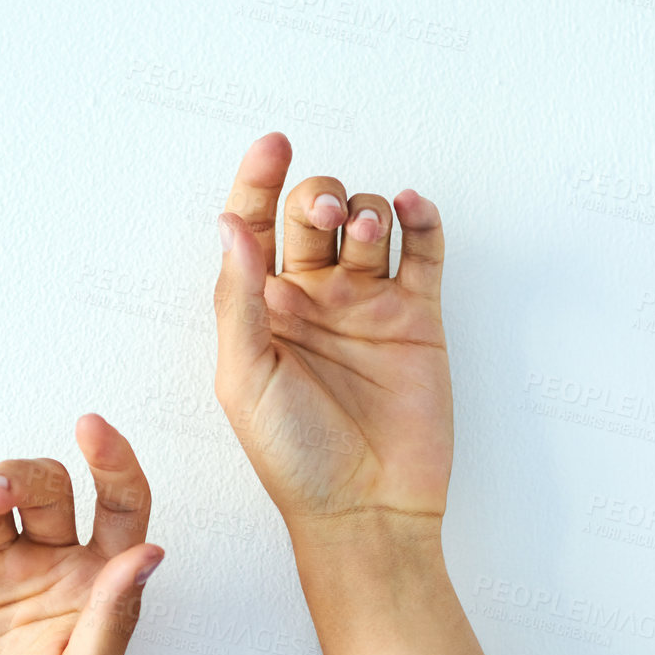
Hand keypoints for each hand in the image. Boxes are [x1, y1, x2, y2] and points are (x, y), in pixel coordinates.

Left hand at [212, 132, 451, 535]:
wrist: (365, 509)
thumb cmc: (293, 457)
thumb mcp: (245, 378)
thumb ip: (239, 299)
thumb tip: (231, 223)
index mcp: (262, 309)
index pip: (255, 224)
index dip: (260, 179)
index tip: (273, 145)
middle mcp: (313, 298)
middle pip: (313, 212)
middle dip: (316, 197)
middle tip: (323, 219)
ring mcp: (367, 304)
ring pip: (367, 222)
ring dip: (365, 210)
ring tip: (366, 234)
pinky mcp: (417, 317)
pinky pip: (423, 250)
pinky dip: (420, 218)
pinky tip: (411, 208)